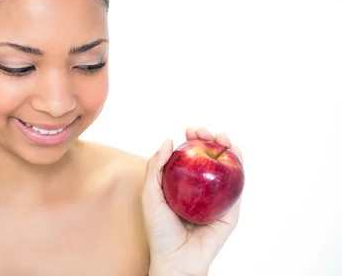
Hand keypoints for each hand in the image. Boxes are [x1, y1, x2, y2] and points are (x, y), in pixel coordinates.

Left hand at [141, 127, 242, 275]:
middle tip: (204, 130)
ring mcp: (218, 200)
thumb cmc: (159, 231)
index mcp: (183, 187)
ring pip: (226, 170)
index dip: (191, 141)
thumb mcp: (150, 194)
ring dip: (227, 149)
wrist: (176, 260)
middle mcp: (202, 191)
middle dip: (209, 140)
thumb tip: (167, 141)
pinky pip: (237, 188)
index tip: (188, 130)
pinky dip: (240, 168)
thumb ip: (155, 168)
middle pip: (209, 160)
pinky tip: (236, 154)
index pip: (190, 158)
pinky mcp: (231, 212)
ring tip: (221, 136)